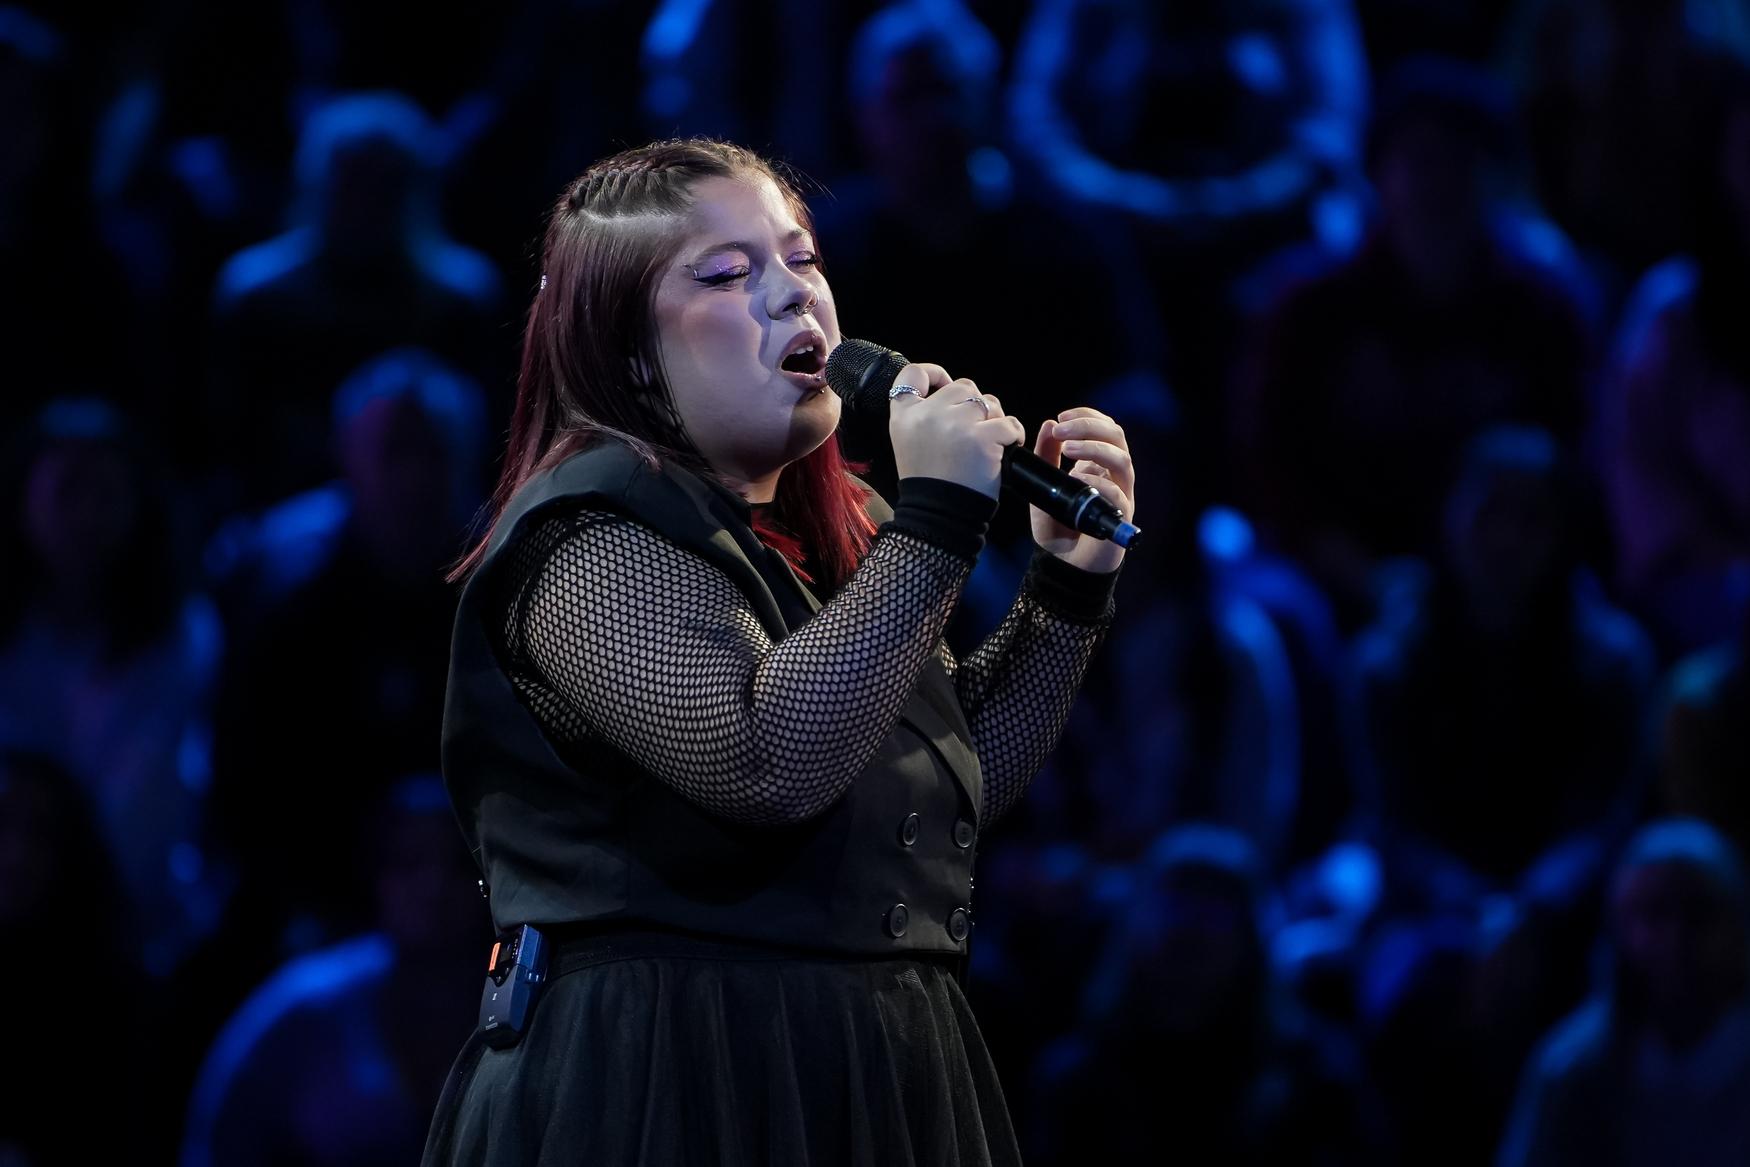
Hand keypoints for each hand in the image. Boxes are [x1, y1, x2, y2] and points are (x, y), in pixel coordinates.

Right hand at [888, 363, 1027, 499]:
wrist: (939, 515)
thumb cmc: (930, 484)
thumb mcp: (908, 443)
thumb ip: (922, 415)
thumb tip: (953, 392)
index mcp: (904, 416)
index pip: (913, 374)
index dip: (934, 374)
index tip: (945, 385)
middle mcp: (927, 414)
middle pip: (962, 386)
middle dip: (973, 405)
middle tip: (973, 432)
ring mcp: (955, 423)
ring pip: (988, 402)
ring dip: (995, 419)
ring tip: (989, 443)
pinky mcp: (981, 437)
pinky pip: (1008, 423)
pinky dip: (1013, 436)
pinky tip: (1005, 450)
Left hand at [1029, 408, 1134, 573]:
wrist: (1063, 564)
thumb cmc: (1058, 525)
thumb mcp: (1045, 484)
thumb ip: (1047, 455)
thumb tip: (1050, 424)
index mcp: (1100, 464)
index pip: (1106, 428)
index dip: (1087, 416)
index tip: (1061, 417)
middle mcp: (1115, 476)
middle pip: (1117, 437)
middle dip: (1089, 426)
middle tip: (1061, 428)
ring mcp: (1121, 496)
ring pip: (1122, 460)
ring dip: (1095, 448)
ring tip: (1069, 449)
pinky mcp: (1120, 518)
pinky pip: (1118, 494)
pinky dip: (1098, 482)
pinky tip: (1077, 480)